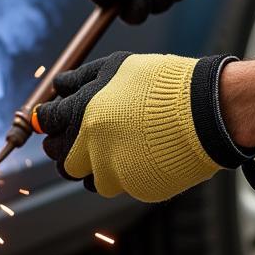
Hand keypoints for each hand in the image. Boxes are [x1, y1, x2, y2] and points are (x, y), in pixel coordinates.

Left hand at [35, 51, 254, 200]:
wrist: (207, 110)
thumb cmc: (161, 83)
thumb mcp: (116, 67)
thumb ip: (80, 79)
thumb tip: (57, 86)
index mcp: (83, 114)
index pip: (48, 122)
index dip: (47, 120)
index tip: (51, 119)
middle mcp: (92, 147)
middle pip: (61, 159)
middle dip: (64, 148)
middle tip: (77, 137)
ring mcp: (115, 172)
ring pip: (88, 178)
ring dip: (93, 165)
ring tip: (113, 146)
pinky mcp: (137, 188)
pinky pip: (119, 184)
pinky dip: (122, 172)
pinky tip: (137, 154)